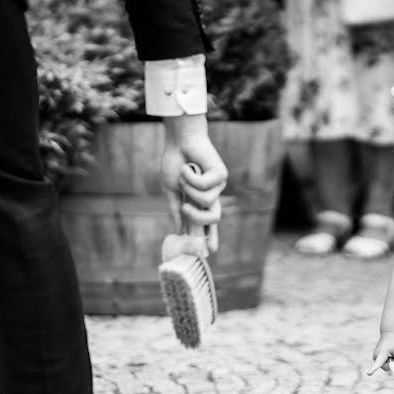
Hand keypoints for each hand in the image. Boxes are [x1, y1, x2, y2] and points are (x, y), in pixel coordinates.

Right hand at [160, 115, 227, 254]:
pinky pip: (206, 186)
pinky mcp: (222, 174)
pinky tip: (188, 167)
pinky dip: (192, 177)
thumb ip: (176, 210)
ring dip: (190, 189)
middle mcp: (211, 195)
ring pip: (207, 202)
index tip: (208, 252)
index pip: (207, 223)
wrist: (178, 140)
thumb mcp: (172, 190)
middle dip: (198, 217)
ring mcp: (218, 186)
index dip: (208, 237)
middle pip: (213, 218)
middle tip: (185, 207)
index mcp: (199, 201)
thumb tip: (179, 230)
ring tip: (184, 174)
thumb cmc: (174, 162)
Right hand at [368, 332, 393, 374]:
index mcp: (381, 354)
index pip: (377, 363)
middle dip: (392, 364)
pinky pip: (384, 363)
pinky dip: (388, 360)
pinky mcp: (376, 358)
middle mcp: (376, 357)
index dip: (373, 369)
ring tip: (390, 353)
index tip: (368, 374)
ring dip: (390, 362)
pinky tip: (388, 353)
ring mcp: (375, 358)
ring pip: (385, 366)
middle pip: (386, 368)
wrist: (388, 334)